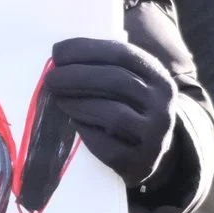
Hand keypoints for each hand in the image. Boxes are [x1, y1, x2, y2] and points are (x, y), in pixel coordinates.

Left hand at [47, 37, 176, 184]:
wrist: (152, 153)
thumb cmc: (131, 109)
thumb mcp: (132, 83)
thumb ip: (106, 66)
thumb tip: (61, 55)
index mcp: (159, 78)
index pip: (122, 54)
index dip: (87, 50)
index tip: (57, 52)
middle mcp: (163, 105)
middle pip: (116, 82)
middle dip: (77, 77)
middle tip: (50, 78)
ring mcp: (154, 135)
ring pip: (112, 115)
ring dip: (78, 104)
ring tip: (57, 98)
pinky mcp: (139, 162)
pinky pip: (107, 145)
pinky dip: (85, 131)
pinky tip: (73, 123)